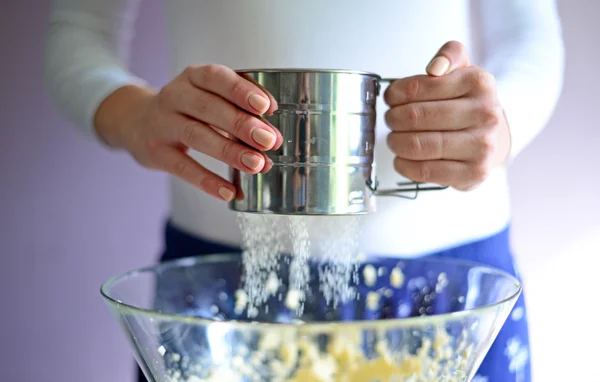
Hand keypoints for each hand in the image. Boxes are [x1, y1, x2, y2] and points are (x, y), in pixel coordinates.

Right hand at [95, 64, 282, 200]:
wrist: (137, 122)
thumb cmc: (188, 109)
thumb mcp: (207, 95)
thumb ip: (238, 107)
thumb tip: (272, 131)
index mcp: (192, 77)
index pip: (216, 77)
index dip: (241, 91)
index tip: (266, 107)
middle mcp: (174, 96)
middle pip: (209, 108)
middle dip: (242, 125)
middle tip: (269, 141)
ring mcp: (162, 124)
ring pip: (197, 136)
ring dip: (230, 152)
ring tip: (257, 165)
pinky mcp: (156, 152)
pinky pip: (183, 168)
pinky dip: (207, 181)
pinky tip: (230, 192)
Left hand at [384, 41, 510, 190]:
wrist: (495, 138)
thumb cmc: (468, 104)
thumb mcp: (463, 71)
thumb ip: (449, 55)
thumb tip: (434, 68)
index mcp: (479, 82)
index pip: (420, 86)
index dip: (396, 93)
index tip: (391, 98)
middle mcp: (485, 114)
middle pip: (415, 117)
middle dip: (393, 119)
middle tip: (391, 120)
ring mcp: (482, 146)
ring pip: (418, 145)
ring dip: (396, 142)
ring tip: (394, 139)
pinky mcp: (473, 173)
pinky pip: (425, 171)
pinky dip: (404, 165)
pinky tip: (401, 158)